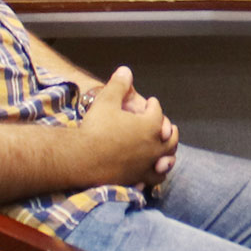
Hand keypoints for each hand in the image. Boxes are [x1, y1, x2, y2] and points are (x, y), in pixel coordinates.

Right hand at [79, 66, 177, 187]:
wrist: (80, 158)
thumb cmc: (95, 128)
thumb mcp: (106, 101)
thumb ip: (118, 85)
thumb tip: (126, 70)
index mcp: (150, 126)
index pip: (157, 112)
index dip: (154, 105)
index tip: (151, 103)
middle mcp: (154, 147)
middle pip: (170, 138)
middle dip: (168, 130)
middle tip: (165, 126)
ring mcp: (147, 166)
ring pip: (166, 161)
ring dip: (168, 154)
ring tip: (166, 152)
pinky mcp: (137, 179)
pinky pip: (153, 179)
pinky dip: (155, 174)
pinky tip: (151, 172)